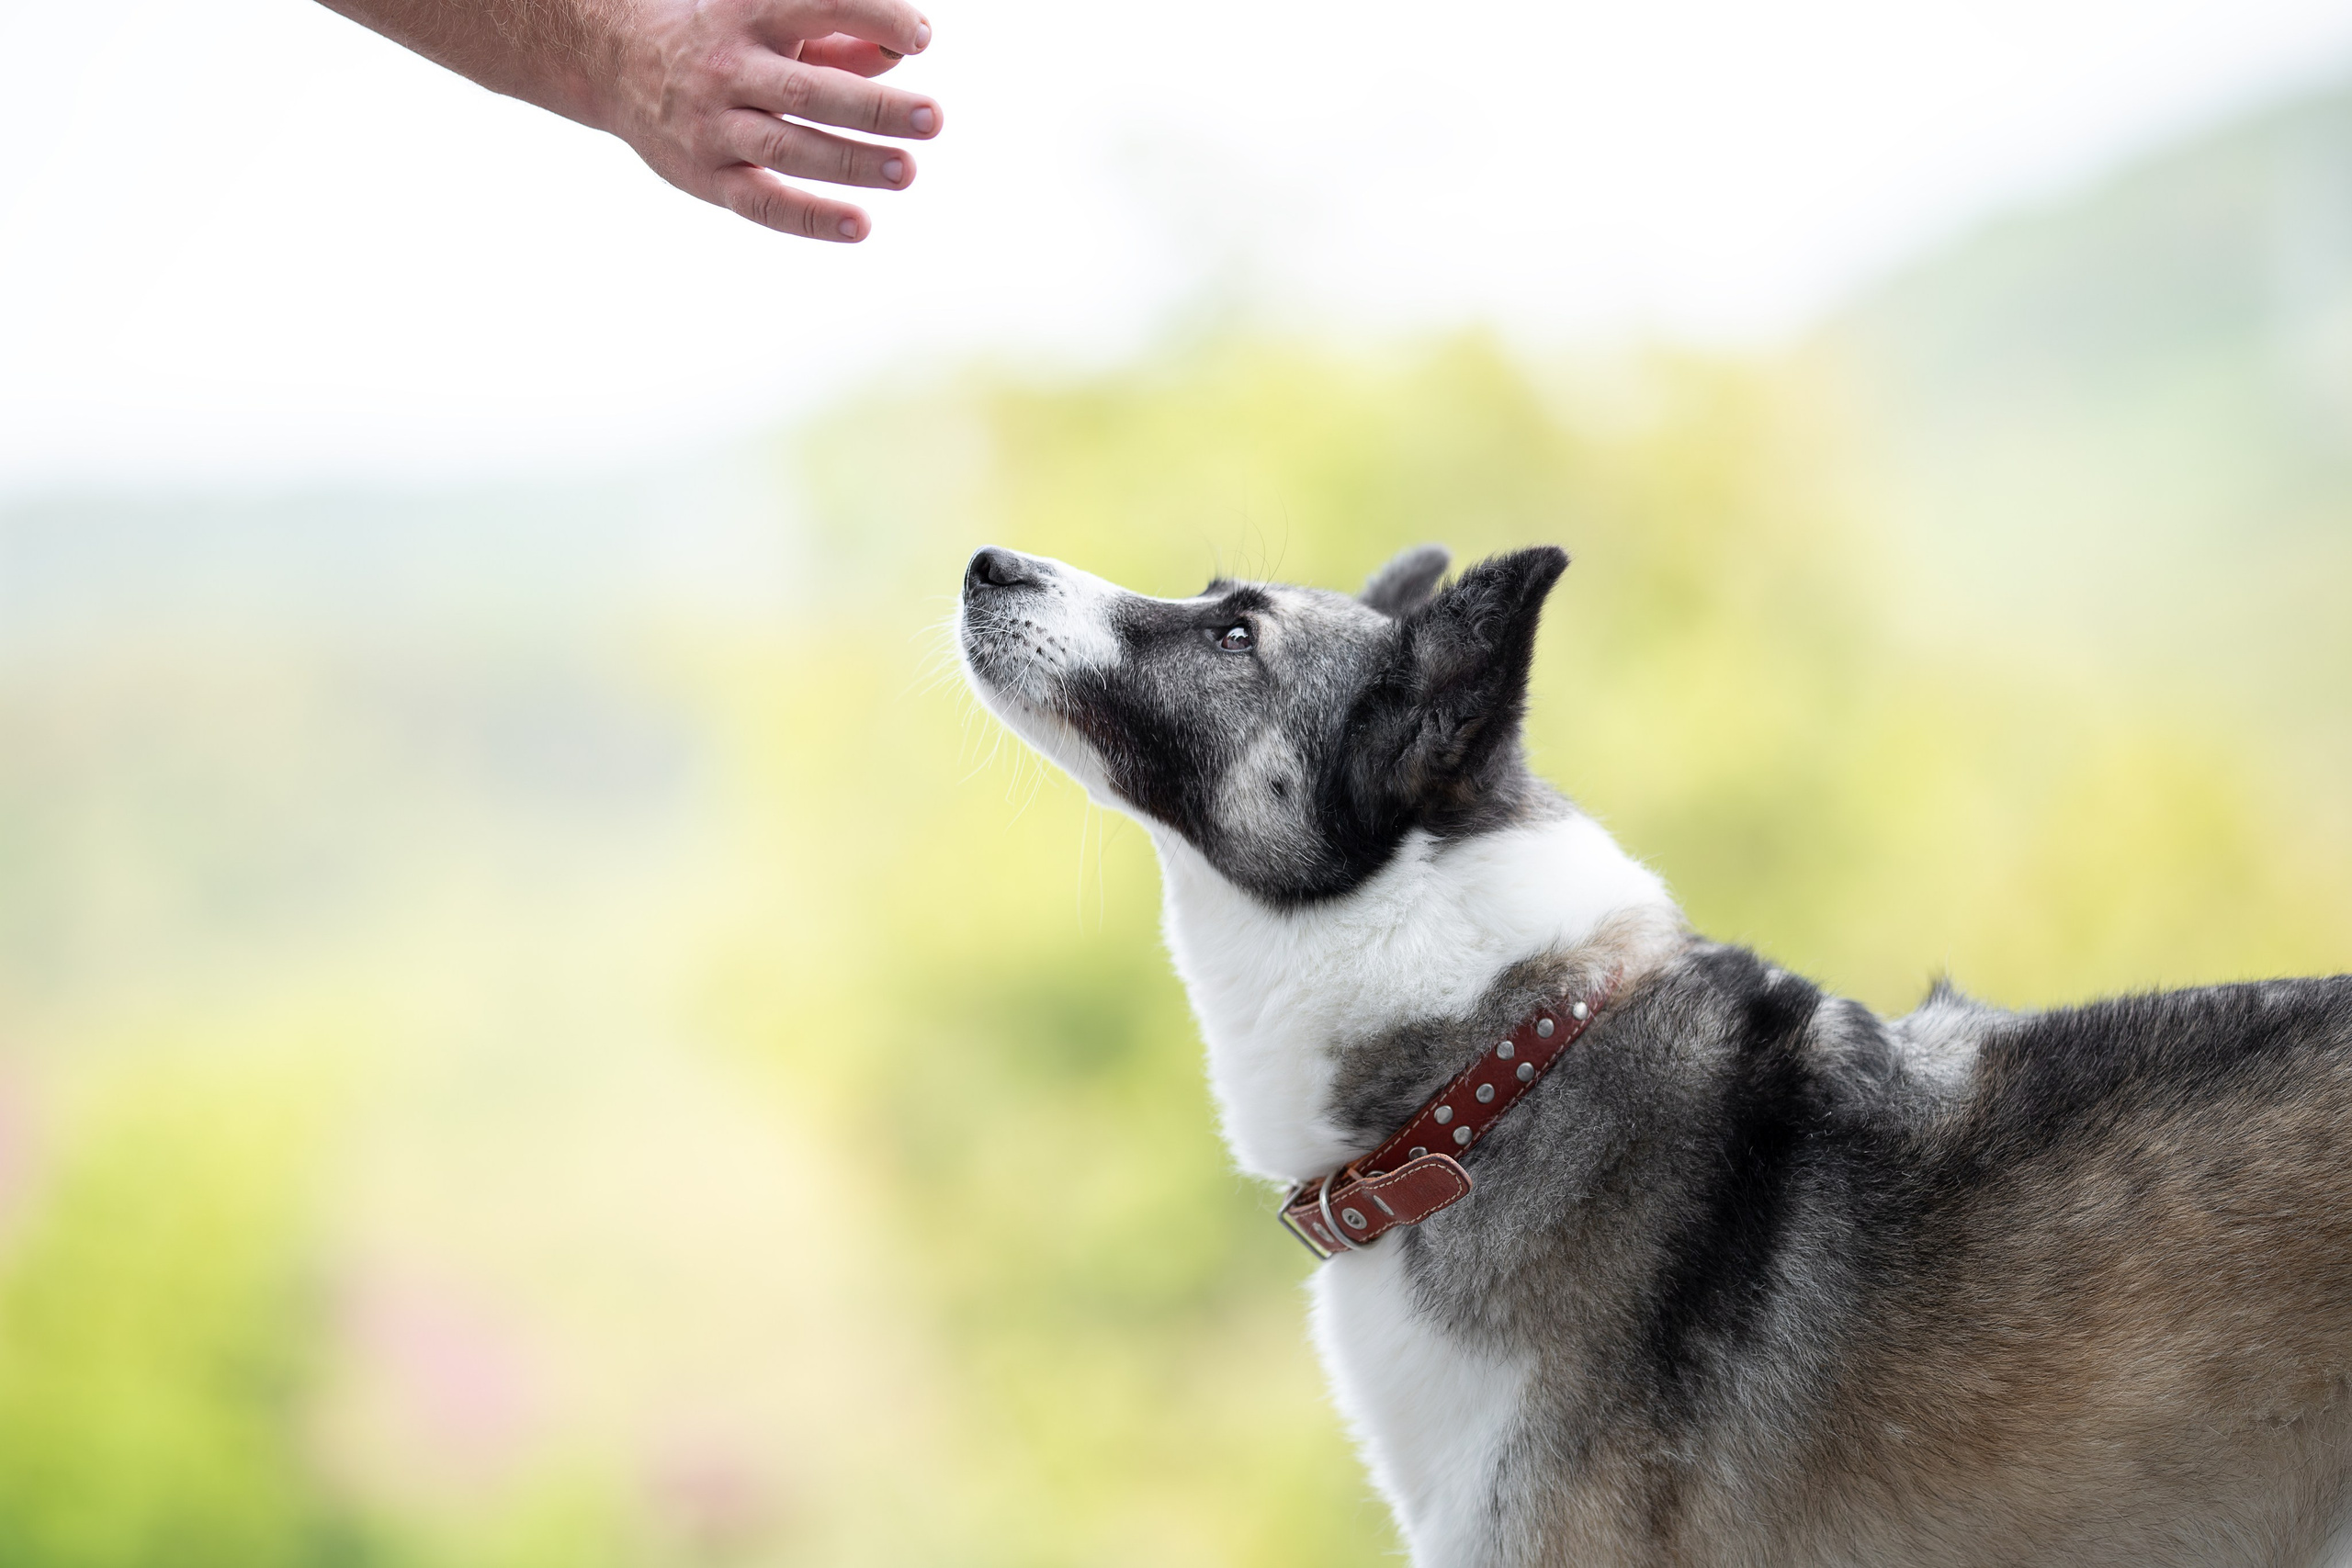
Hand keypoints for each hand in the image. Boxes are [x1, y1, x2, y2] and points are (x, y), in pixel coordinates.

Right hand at [587, 0, 941, 240]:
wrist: (617, 61)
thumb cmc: (728, 39)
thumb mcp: (774, 18)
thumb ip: (840, 34)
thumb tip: (900, 51)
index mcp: (750, 14)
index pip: (820, 6)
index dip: (874, 16)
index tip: (922, 38)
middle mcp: (729, 69)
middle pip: (807, 92)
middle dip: (874, 108)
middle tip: (933, 118)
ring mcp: (713, 127)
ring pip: (787, 149)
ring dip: (851, 161)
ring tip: (907, 170)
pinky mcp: (706, 177)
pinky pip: (761, 203)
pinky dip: (811, 217)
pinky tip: (860, 226)